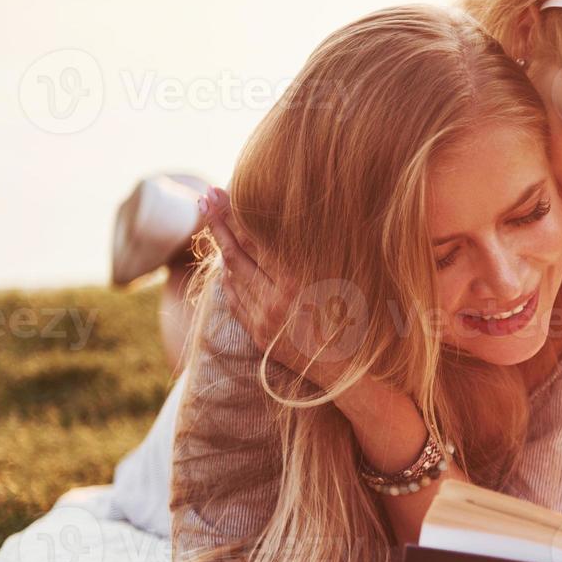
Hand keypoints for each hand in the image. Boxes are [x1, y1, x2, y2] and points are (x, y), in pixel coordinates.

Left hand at [202, 187, 353, 390]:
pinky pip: (235, 300)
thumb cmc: (354, 323)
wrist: (346, 371)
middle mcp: (276, 301)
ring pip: (233, 275)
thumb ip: (310, 257)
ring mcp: (263, 319)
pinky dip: (229, 277)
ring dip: (220, 246)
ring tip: (211, 219)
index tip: (222, 191)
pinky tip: (225, 262)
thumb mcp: (339, 282)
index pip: (258, 240)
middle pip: (238, 253)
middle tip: (207, 197)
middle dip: (219, 223)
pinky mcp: (258, 334)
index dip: (238, 214)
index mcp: (299, 284)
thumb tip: (286, 226)